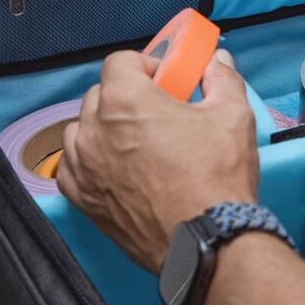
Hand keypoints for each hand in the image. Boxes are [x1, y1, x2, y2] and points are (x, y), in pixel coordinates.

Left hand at [56, 48, 258, 273]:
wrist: (207, 242)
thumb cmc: (217, 177)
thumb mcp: (231, 115)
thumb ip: (221, 79)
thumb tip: (217, 62)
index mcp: (125, 100)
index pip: (120, 62)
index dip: (145, 66)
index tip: (166, 82)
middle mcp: (94, 129)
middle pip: (100, 94)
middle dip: (127, 96)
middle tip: (159, 112)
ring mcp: (83, 167)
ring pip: (81, 130)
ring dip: (103, 128)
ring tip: (135, 142)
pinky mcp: (83, 199)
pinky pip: (72, 167)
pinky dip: (88, 162)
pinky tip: (115, 169)